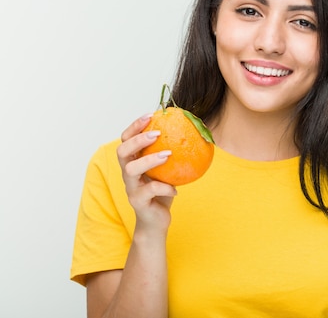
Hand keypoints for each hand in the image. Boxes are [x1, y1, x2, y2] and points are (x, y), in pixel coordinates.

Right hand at [117, 113, 177, 234]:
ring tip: (168, 155)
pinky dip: (165, 188)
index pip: (126, 139)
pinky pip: (150, 191)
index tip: (151, 115)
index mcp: (133, 162)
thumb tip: (196, 131)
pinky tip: (176, 189)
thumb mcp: (169, 171)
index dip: (135, 126)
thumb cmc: (163, 192)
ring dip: (149, 160)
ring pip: (131, 170)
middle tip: (157, 133)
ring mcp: (130, 188)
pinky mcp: (137, 202)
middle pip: (122, 151)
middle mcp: (127, 173)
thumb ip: (173, 154)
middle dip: (138, 139)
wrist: (156, 222)